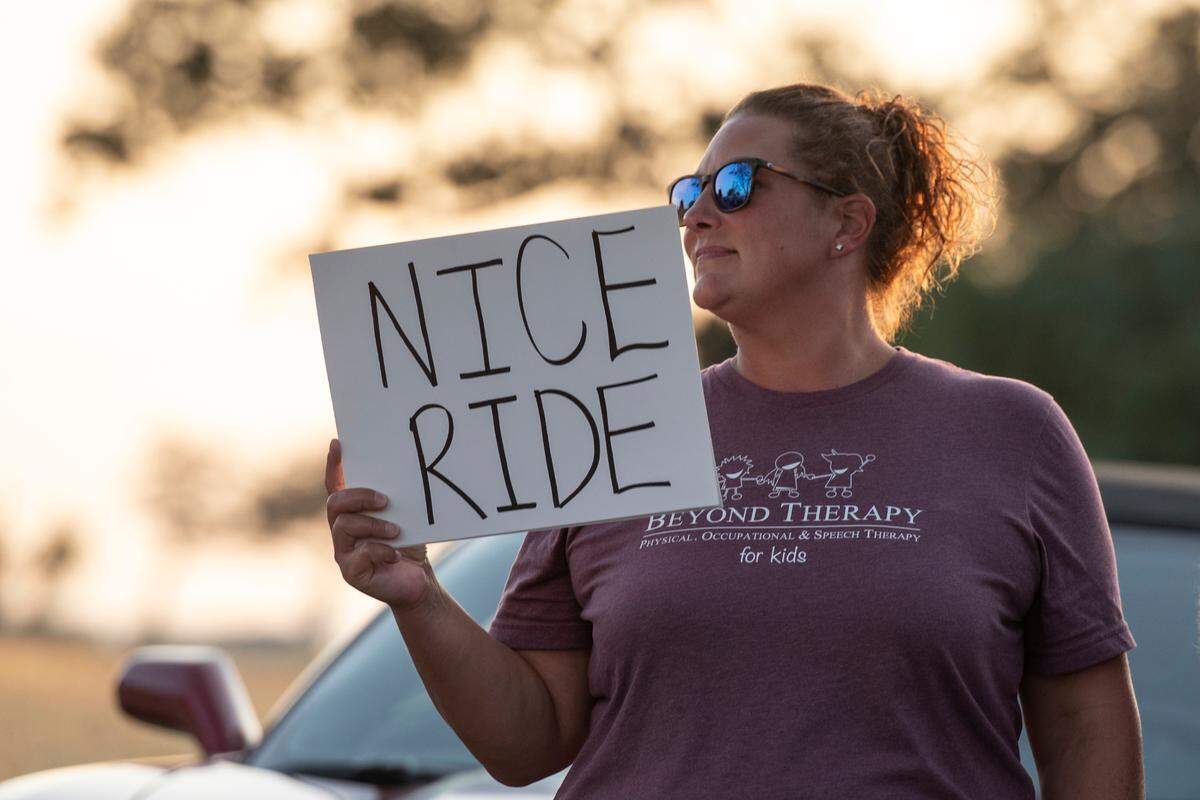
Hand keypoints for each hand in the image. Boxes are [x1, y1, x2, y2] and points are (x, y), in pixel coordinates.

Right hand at [325, 438, 433, 611]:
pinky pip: (360, 555)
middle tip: (385, 500)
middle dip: (359, 497)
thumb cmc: (409, 544)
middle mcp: (342, 530)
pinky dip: (381, 551)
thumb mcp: (404, 516)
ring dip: (374, 525)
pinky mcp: (352, 572)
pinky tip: (396, 555)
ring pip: (345, 527)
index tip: (338, 443)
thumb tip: (402, 471)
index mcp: (352, 513)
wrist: (418, 581)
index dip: (333, 465)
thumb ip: (394, 499)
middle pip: (335, 503)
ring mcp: (344, 552)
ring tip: (396, 531)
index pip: (335, 485)